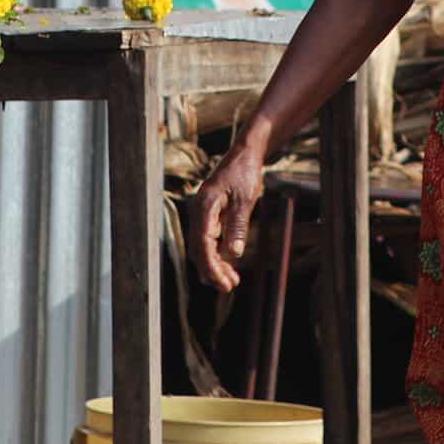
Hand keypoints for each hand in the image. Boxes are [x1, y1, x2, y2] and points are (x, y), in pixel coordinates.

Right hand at [190, 139, 267, 291]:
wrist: (244, 155)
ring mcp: (202, 215)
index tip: (223, 281)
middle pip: (198, 249)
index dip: (211, 265)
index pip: (202, 243)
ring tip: (231, 282)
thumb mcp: (245, 199)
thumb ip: (237, 225)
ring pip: (202, 248)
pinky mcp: (209, 217)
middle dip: (211, 271)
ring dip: (215, 266)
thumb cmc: (244, 173)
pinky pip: (209, 241)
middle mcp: (198, 212)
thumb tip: (233, 254)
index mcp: (204, 205)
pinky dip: (218, 256)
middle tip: (228, 288)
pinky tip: (230, 267)